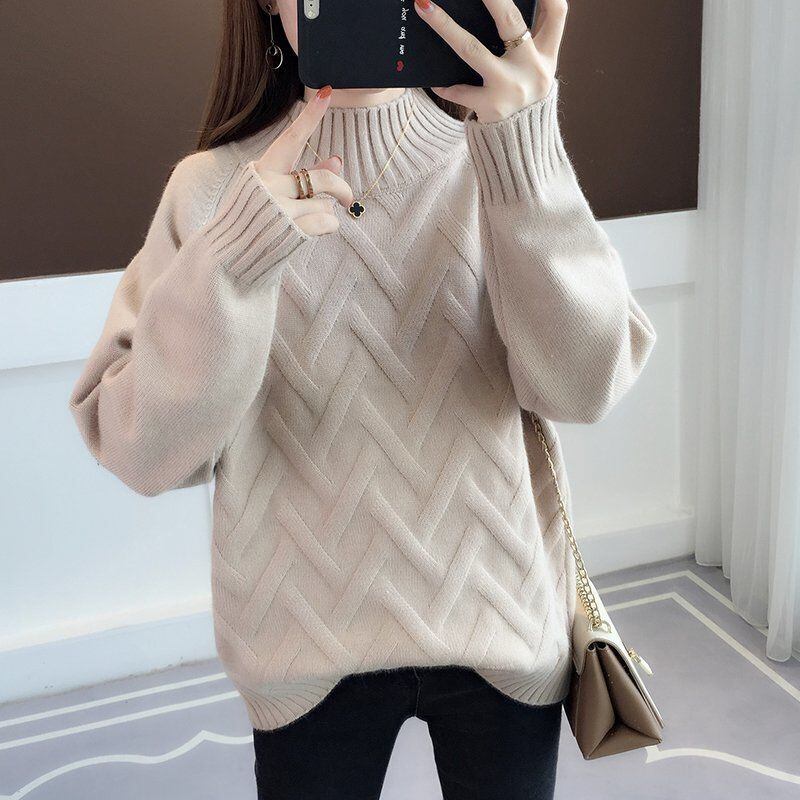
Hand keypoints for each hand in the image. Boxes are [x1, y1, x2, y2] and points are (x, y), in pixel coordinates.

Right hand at [253, 86, 354, 234]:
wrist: (227, 257)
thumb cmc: (252, 222)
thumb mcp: (273, 194)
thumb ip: (304, 177)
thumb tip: (337, 161)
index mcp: (262, 170)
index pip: (291, 138)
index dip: (311, 117)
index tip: (327, 92)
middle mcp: (269, 185)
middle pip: (322, 179)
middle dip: (341, 189)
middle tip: (347, 197)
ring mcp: (279, 208)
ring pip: (325, 204)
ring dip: (327, 213)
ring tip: (313, 220)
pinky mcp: (290, 230)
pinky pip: (327, 223)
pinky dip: (328, 227)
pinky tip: (313, 232)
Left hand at [413, 0, 566, 122]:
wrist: (523, 146)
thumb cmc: (525, 98)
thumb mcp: (538, 70)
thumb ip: (532, 39)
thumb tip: (512, 4)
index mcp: (547, 56)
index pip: (556, 14)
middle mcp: (531, 69)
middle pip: (510, 22)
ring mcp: (510, 88)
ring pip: (472, 49)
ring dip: (445, 26)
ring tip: (425, 7)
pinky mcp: (490, 107)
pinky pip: (460, 90)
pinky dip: (445, 85)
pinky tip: (433, 81)